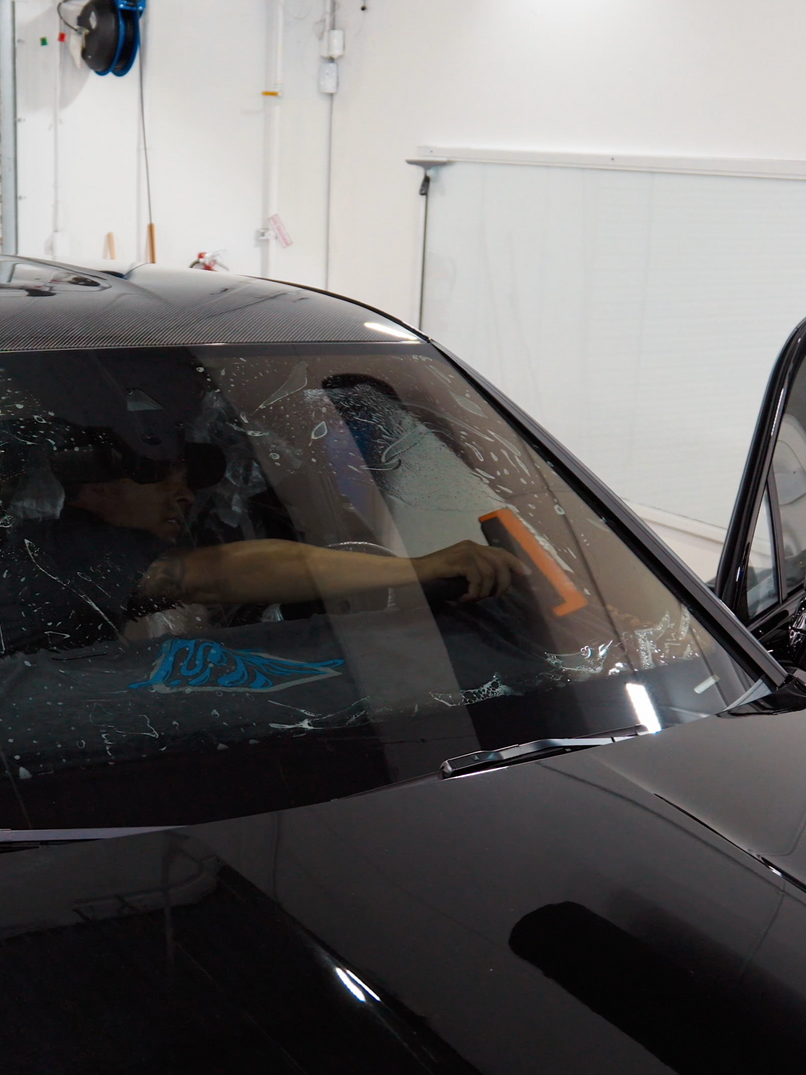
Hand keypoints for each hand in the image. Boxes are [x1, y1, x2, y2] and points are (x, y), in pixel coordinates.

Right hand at [412, 540, 528, 601]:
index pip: (500, 552)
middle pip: (500, 562)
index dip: (515, 562)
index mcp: (473, 547)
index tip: (526, 574)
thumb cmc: (435, 574)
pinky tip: (463, 597)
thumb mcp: (460, 572)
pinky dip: (473, 592)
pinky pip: (477, 578)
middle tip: (495, 597)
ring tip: (472, 598)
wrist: (414, 571)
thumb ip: (475, 572)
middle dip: (503, 582)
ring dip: (483, 591)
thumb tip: (494, 586)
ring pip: (490, 573)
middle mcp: (472, 546)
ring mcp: (466, 552)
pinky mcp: (459, 560)